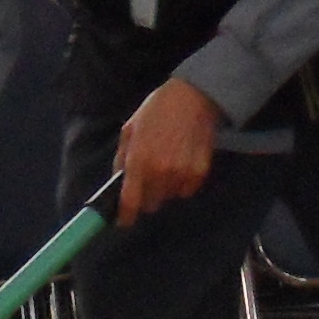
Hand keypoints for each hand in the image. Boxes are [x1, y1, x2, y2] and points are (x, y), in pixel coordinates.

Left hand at [118, 78, 221, 223]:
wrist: (193, 97)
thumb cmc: (157, 109)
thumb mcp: (130, 129)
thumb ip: (122, 157)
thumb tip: (119, 181)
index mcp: (138, 161)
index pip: (130, 202)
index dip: (126, 216)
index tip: (124, 221)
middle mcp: (159, 172)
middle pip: (151, 204)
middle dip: (147, 196)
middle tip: (149, 179)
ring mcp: (181, 174)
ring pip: (169, 197)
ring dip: (165, 188)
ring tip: (168, 166)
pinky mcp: (199, 173)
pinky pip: (187, 190)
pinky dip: (183, 183)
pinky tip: (183, 164)